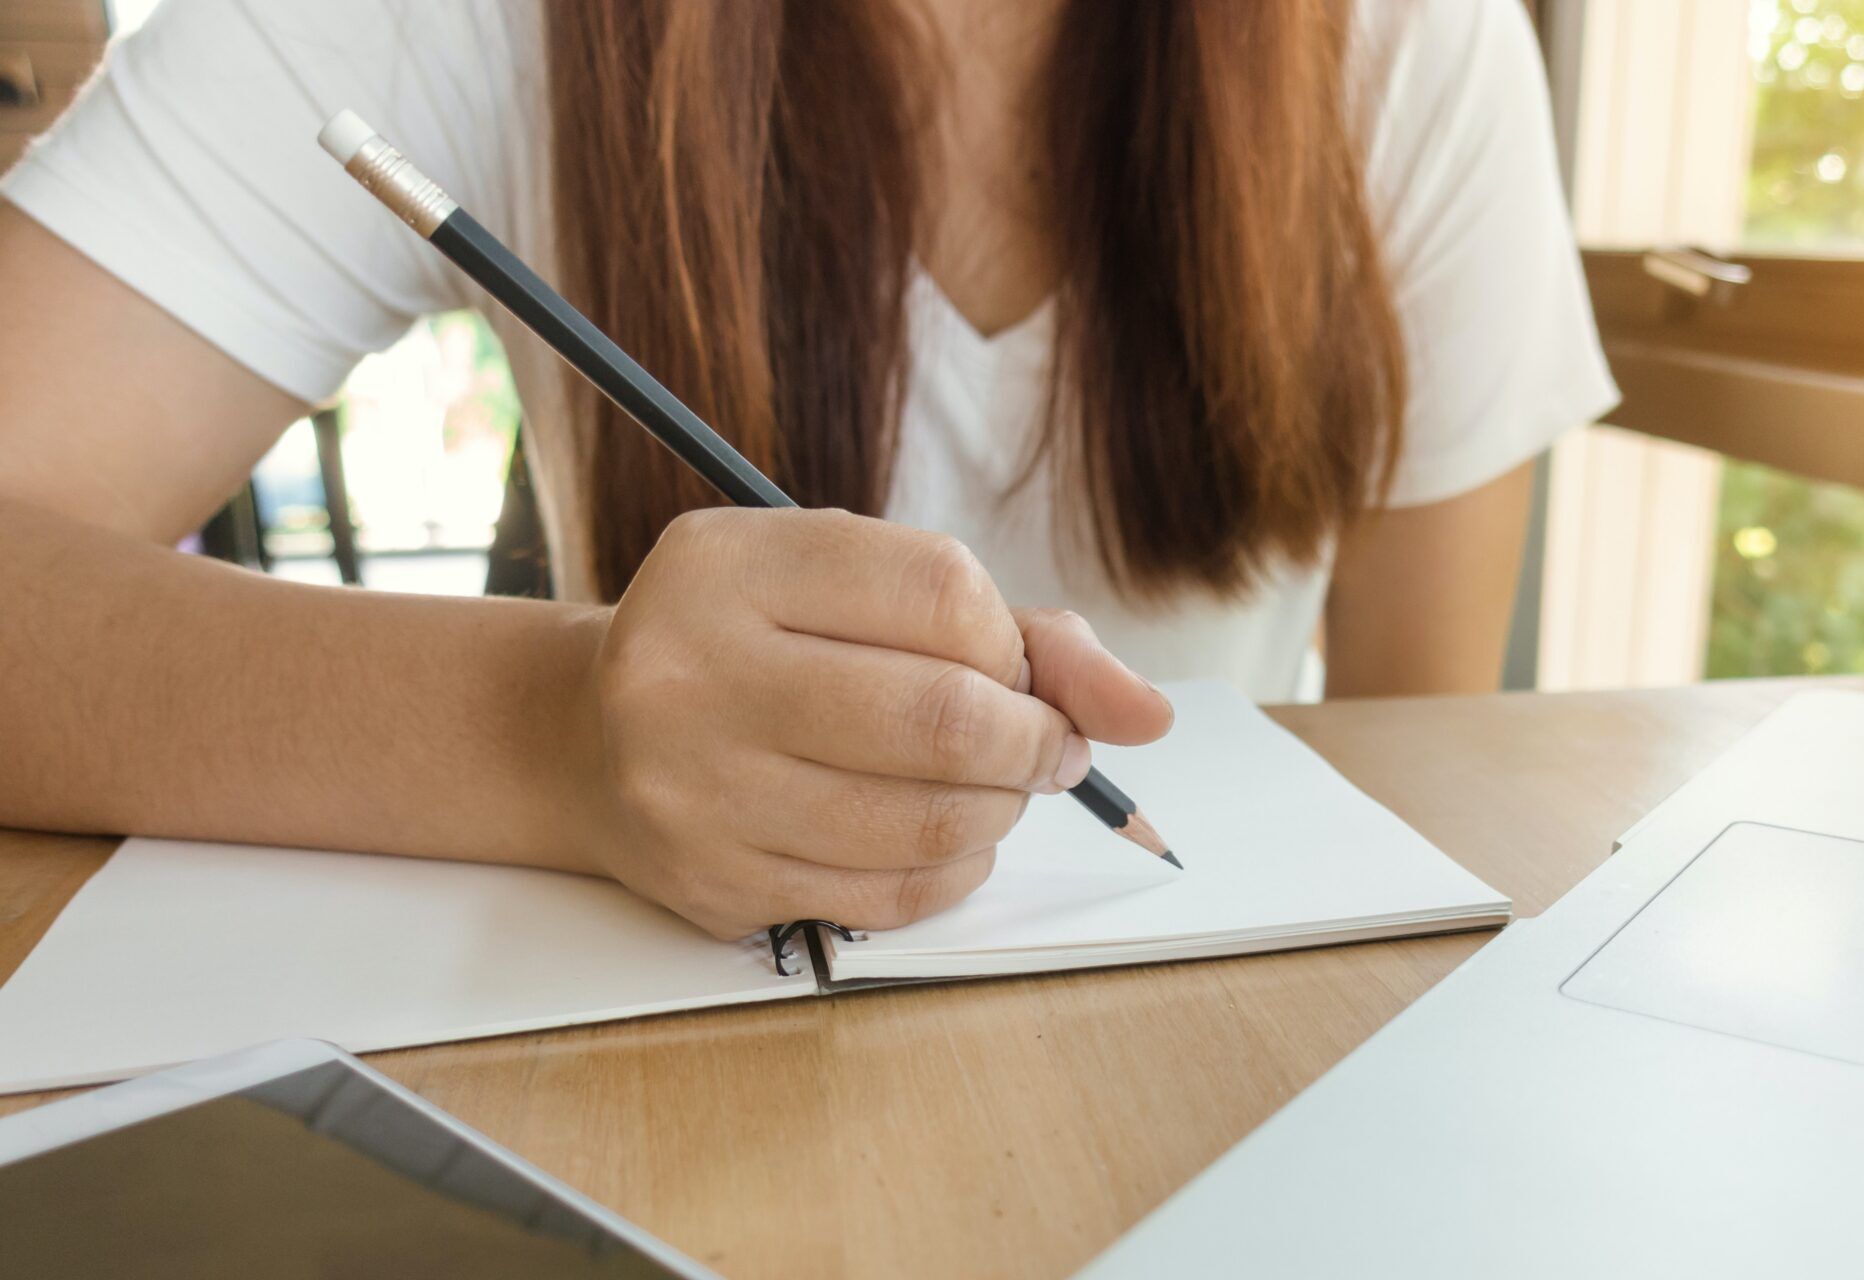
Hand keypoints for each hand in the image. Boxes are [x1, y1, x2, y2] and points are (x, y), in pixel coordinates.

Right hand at [564, 508, 1173, 937]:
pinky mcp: (712, 882)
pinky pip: (889, 896)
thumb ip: (1016, 630)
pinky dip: (951, 867)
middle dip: (1034, 741)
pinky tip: (941, 835)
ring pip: (927, 821)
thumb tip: (1146, 714)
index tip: (1014, 666)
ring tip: (993, 786)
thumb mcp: (856, 587)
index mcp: (731, 563)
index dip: (1013, 642)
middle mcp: (692, 671)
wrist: (589, 738)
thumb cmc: (761, 647)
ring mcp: (694, 788)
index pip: (944, 592)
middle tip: (1046, 745)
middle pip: (946, 719)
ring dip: (1000, 809)